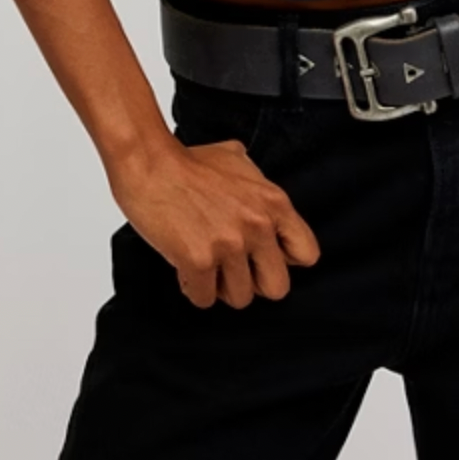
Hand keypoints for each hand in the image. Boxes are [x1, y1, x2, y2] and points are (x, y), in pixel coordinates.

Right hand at [111, 135, 320, 309]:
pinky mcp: (200, 260)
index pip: (307, 254)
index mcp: (274, 202)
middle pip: (277, 288)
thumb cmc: (188, 162)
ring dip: (219, 286)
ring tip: (204, 264)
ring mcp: (230, 244)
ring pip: (239, 298)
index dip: (282, 260)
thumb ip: (256, 183)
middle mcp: (258, 225)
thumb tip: (259, 193)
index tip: (261, 256)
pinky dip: (192, 288)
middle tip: (231, 268)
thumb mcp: (237, 160)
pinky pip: (204, 299)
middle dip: (252, 282)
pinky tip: (184, 267)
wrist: (150, 162)